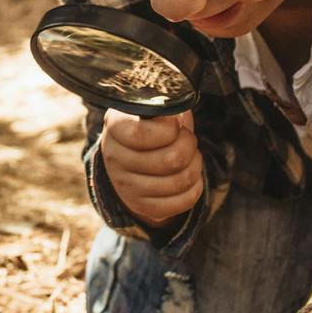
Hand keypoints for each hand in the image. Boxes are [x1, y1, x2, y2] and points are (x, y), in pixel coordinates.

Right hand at [100, 109, 202, 228]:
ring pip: (180, 181)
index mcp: (115, 127)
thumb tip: (182, 111)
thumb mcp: (151, 110)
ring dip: (195, 165)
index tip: (174, 124)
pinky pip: (182, 202)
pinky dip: (195, 187)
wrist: (129, 158)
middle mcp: (115, 159)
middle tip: (188, 139)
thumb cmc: (148, 126)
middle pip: (171, 160)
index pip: (141, 135)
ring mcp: (126, 187)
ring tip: (191, 156)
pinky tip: (190, 176)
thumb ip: (166, 106)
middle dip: (190, 145)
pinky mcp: (142, 206)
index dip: (169, 129)